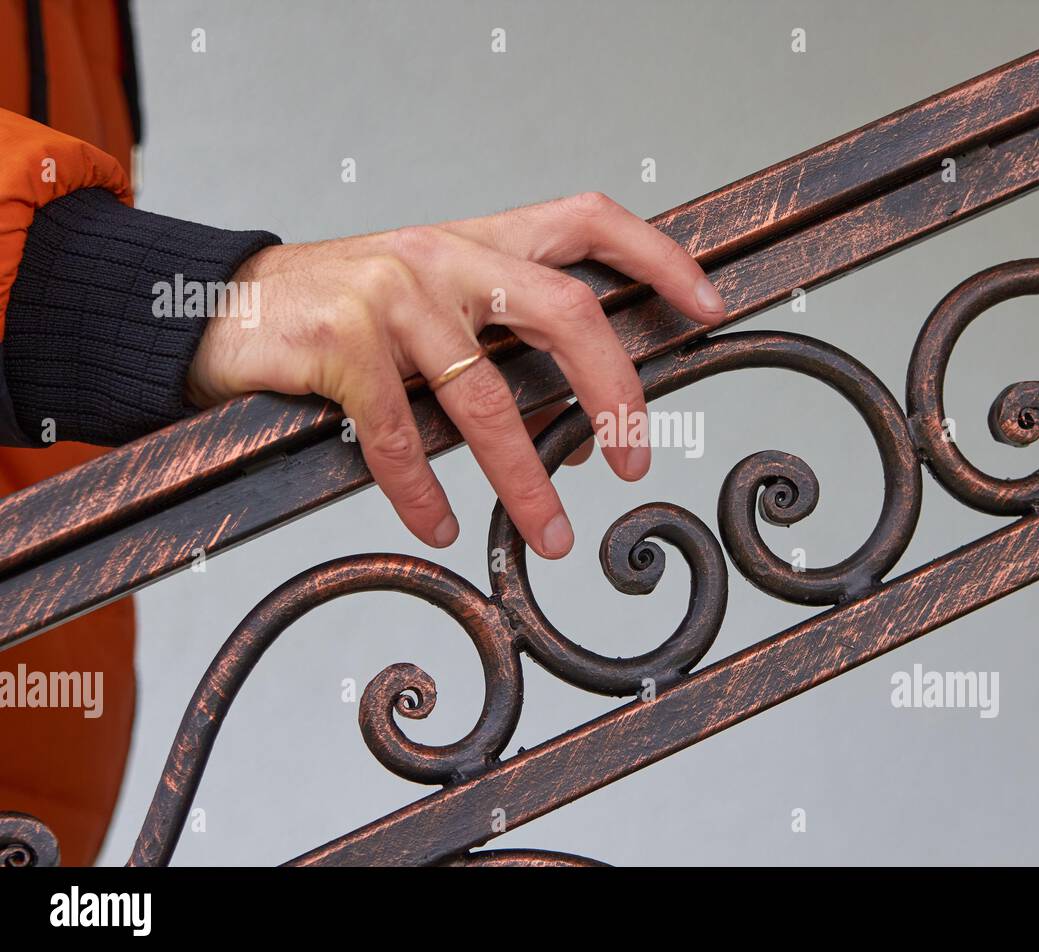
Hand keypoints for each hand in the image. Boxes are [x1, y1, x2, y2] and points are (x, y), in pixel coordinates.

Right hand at [184, 193, 725, 557]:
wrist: (220, 306)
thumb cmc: (345, 313)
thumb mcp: (433, 310)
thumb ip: (503, 347)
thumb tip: (583, 425)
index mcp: (480, 241)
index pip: (588, 220)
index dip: (657, 257)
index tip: (708, 306)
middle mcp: (444, 254)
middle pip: (565, 311)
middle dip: (615, 389)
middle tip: (635, 460)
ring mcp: (391, 293)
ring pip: (484, 394)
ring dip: (525, 477)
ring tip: (550, 534)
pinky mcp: (339, 341)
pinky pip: (397, 433)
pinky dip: (422, 491)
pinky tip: (442, 527)